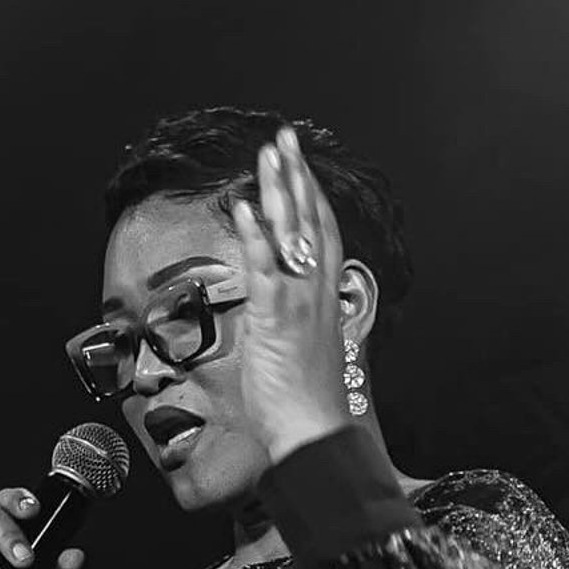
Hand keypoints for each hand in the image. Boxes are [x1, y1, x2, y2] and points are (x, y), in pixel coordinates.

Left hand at [230, 125, 354, 461]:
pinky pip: (266, 269)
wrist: (314, 431)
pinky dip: (256, 236)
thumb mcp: (301, 349)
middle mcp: (318, 291)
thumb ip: (289, 319)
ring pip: (292, 234)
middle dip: (297, 175)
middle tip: (284, 137)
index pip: (322, 232)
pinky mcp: (277, 318)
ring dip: (278, 190)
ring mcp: (300, 301)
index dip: (311, 194)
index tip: (299, 163)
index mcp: (325, 297)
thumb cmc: (307, 401)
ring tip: (267, 153)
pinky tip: (243, 207)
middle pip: (311, 220)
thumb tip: (272, 308)